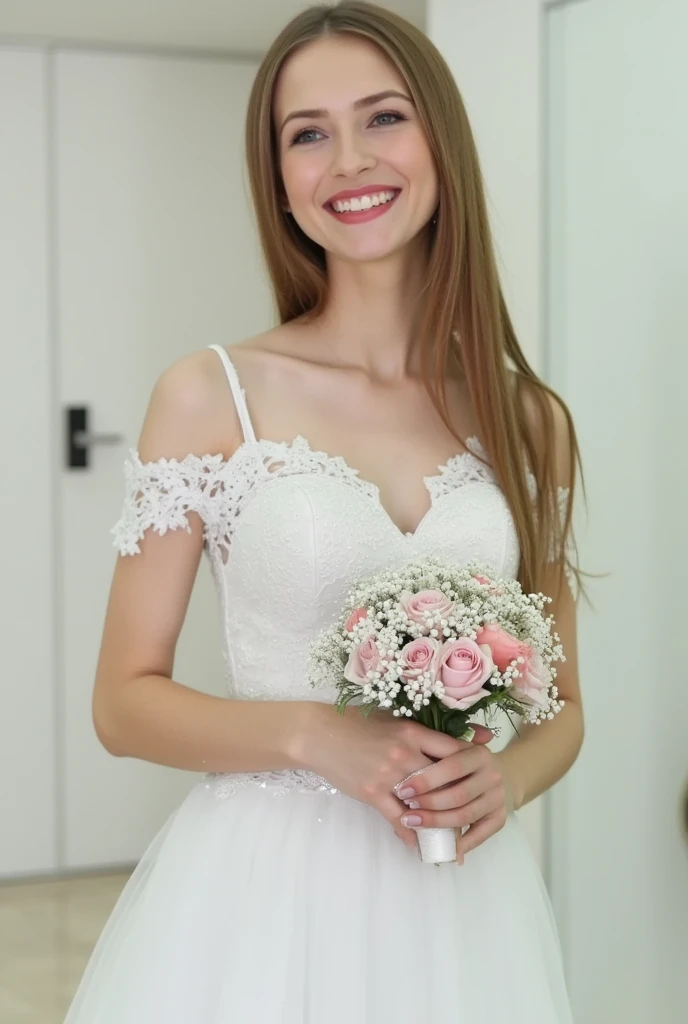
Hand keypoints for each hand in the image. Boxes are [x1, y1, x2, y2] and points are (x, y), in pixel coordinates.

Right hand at [295, 703, 469, 848]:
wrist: (320, 734)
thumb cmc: (358, 723)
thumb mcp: (394, 718)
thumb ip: (429, 728)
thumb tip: (479, 733)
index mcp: (413, 732)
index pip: (455, 752)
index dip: (472, 767)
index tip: (481, 777)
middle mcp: (404, 754)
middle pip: (445, 781)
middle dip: (461, 798)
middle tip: (474, 810)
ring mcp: (388, 776)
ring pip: (425, 804)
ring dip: (440, 821)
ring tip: (453, 834)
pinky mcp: (372, 793)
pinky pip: (398, 819)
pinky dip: (412, 834)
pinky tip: (421, 844)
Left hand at [395, 739, 513, 863]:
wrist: (504, 773)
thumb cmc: (466, 762)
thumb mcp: (453, 752)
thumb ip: (434, 757)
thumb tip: (404, 782)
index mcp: (479, 754)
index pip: (452, 767)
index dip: (426, 780)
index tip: (403, 791)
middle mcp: (492, 775)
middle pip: (458, 794)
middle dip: (430, 805)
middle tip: (407, 812)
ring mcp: (498, 797)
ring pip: (465, 815)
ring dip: (438, 823)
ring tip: (415, 825)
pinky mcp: (500, 817)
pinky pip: (479, 835)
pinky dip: (460, 843)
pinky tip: (442, 846)